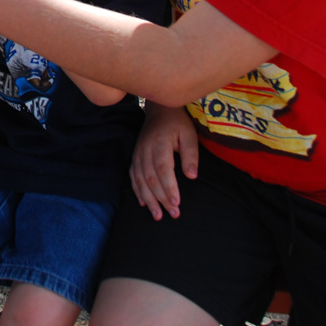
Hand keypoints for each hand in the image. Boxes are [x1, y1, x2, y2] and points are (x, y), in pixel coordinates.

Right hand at [130, 103, 199, 220]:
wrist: (159, 110)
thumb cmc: (177, 123)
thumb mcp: (189, 134)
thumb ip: (191, 155)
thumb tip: (192, 176)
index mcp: (159, 143)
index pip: (162, 168)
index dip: (168, 187)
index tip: (176, 202)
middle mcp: (145, 150)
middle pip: (150, 178)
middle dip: (161, 198)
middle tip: (173, 213)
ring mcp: (138, 154)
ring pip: (140, 180)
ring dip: (149, 199)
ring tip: (158, 215)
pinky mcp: (135, 157)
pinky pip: (133, 176)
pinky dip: (138, 191)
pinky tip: (144, 203)